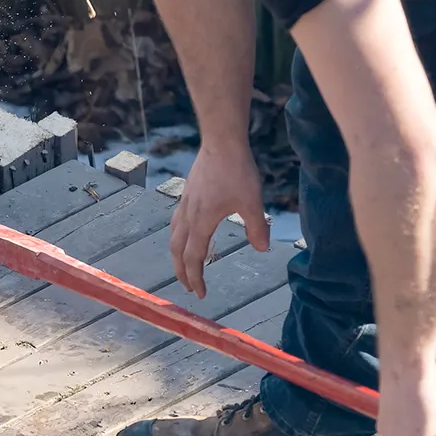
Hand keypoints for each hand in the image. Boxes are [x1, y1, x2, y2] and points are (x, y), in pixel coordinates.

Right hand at [170, 144, 269, 297]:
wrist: (221, 141)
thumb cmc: (236, 171)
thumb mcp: (253, 202)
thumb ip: (257, 228)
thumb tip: (262, 249)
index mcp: (201, 223)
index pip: (194, 258)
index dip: (195, 279)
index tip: (200, 294)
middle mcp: (188, 216)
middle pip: (177, 251)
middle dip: (181, 272)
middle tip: (188, 287)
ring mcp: (185, 203)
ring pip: (174, 236)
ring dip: (177, 254)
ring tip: (184, 264)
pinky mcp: (187, 193)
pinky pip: (177, 222)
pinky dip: (179, 236)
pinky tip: (189, 232)